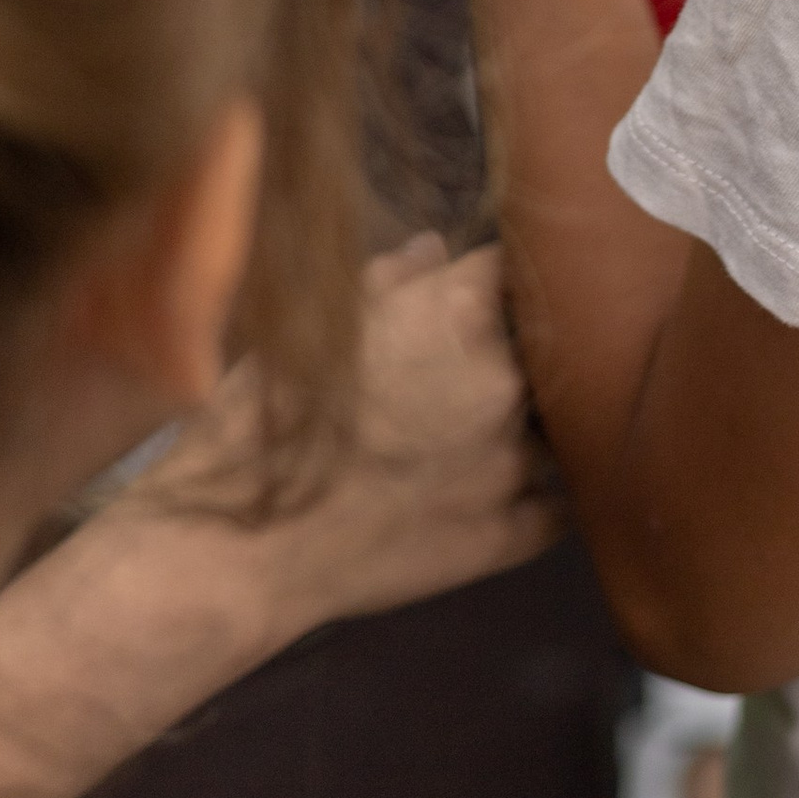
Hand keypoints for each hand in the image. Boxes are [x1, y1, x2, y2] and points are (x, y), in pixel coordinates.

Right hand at [224, 237, 561, 626]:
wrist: (238, 545)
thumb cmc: (262, 421)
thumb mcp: (316, 330)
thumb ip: (390, 282)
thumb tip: (436, 252)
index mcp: (459, 315)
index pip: (517, 264)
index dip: (501, 275)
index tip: (487, 287)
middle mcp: (505, 381)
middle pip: (550, 342)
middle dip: (522, 343)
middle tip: (477, 361)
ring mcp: (515, 464)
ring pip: (560, 421)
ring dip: (536, 416)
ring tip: (483, 426)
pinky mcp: (510, 535)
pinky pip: (557, 501)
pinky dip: (540, 489)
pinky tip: (505, 485)